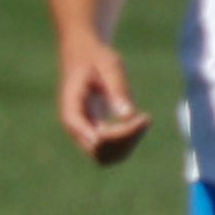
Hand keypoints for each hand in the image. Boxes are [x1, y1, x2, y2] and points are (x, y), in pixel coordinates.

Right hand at [59, 40, 150, 164]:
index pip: (78, 127)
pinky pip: (112, 151)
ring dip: (128, 144)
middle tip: (144, 117)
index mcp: (70, 104)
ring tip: (144, 119)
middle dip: (123, 138)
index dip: (104, 134)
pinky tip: (140, 122)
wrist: (88, 58)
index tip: (134, 121)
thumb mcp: (110, 66)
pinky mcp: (97, 135)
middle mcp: (75, 124)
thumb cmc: (98, 58)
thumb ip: (118, 88)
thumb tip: (128, 116)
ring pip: (104, 156)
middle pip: (95, 148)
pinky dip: (129, 143)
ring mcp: (85, 132)